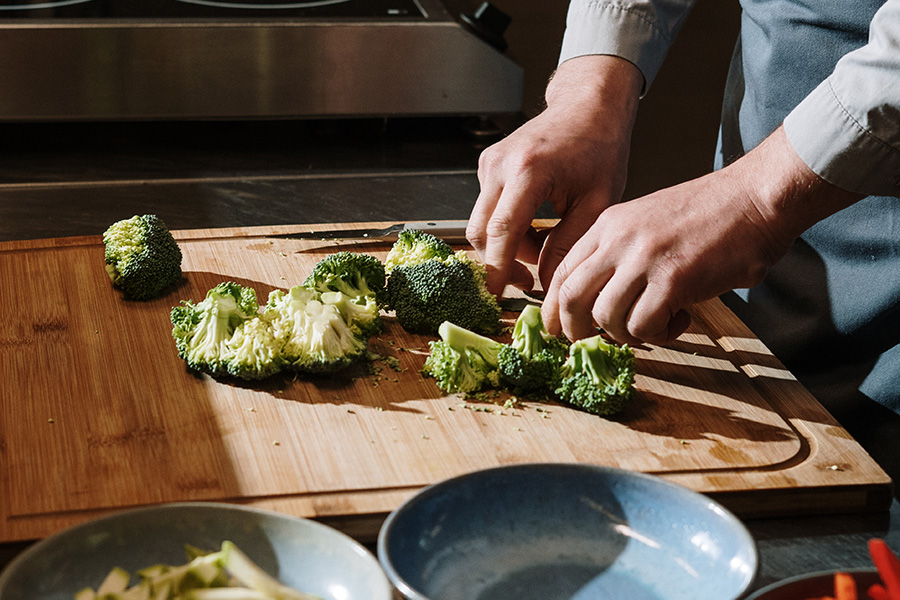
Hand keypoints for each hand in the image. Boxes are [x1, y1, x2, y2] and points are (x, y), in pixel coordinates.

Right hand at [466, 55, 642, 295]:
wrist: (588, 108)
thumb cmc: (599, 149)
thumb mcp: (597, 203)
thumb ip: (569, 244)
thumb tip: (547, 283)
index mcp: (528, 171)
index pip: (501, 232)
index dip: (497, 269)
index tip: (499, 295)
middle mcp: (500, 165)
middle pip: (480, 231)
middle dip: (500, 263)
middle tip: (529, 282)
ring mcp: (489, 164)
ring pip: (482, 223)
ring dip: (507, 245)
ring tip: (543, 247)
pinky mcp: (488, 166)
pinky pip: (488, 209)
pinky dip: (508, 227)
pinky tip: (536, 226)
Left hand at [542, 126, 862, 344]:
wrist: (757, 197)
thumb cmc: (709, 215)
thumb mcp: (647, 222)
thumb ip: (620, 254)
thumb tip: (598, 304)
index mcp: (607, 224)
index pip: (561, 273)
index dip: (555, 309)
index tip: (563, 329)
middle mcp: (618, 240)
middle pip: (569, 298)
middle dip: (575, 331)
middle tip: (597, 342)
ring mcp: (644, 258)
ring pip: (605, 318)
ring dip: (627, 335)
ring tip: (656, 325)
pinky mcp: (674, 279)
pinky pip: (644, 327)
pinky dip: (659, 336)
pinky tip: (681, 319)